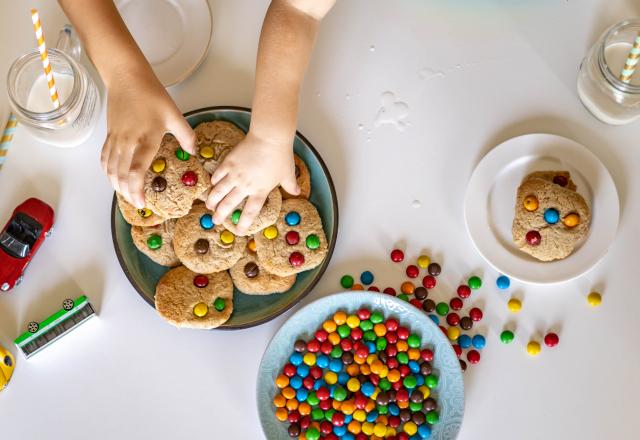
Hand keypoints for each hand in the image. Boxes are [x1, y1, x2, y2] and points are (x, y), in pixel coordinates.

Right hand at [100, 71, 195, 207]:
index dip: (137, 189)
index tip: (143, 202)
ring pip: (110, 169)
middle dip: (127, 193)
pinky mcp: (109, 135)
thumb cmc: (152, 95)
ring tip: (126, 196)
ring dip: (116, 185)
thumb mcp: (175, 115)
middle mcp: (127, 142)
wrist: (126, 78)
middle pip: (121, 175)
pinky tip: (113, 178)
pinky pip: (105, 158)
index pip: (136, 171)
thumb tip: (193, 153)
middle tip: (137, 204)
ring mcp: (116, 139)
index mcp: (145, 139)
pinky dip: (108, 172)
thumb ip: (186, 136)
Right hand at [206, 131, 299, 233]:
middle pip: (229, 204)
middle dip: (220, 215)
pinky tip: (212, 185)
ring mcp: (235, 174)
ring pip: (219, 191)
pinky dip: (214, 181)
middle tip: (215, 221)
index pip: (250, 212)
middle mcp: (245, 186)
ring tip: (208, 206)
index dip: (244, 224)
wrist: (269, 137)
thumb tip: (297, 193)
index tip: (239, 231)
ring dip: (212, 200)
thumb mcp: (288, 174)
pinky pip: (218, 174)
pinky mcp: (229, 162)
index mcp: (260, 191)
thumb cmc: (281, 156)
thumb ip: (290, 185)